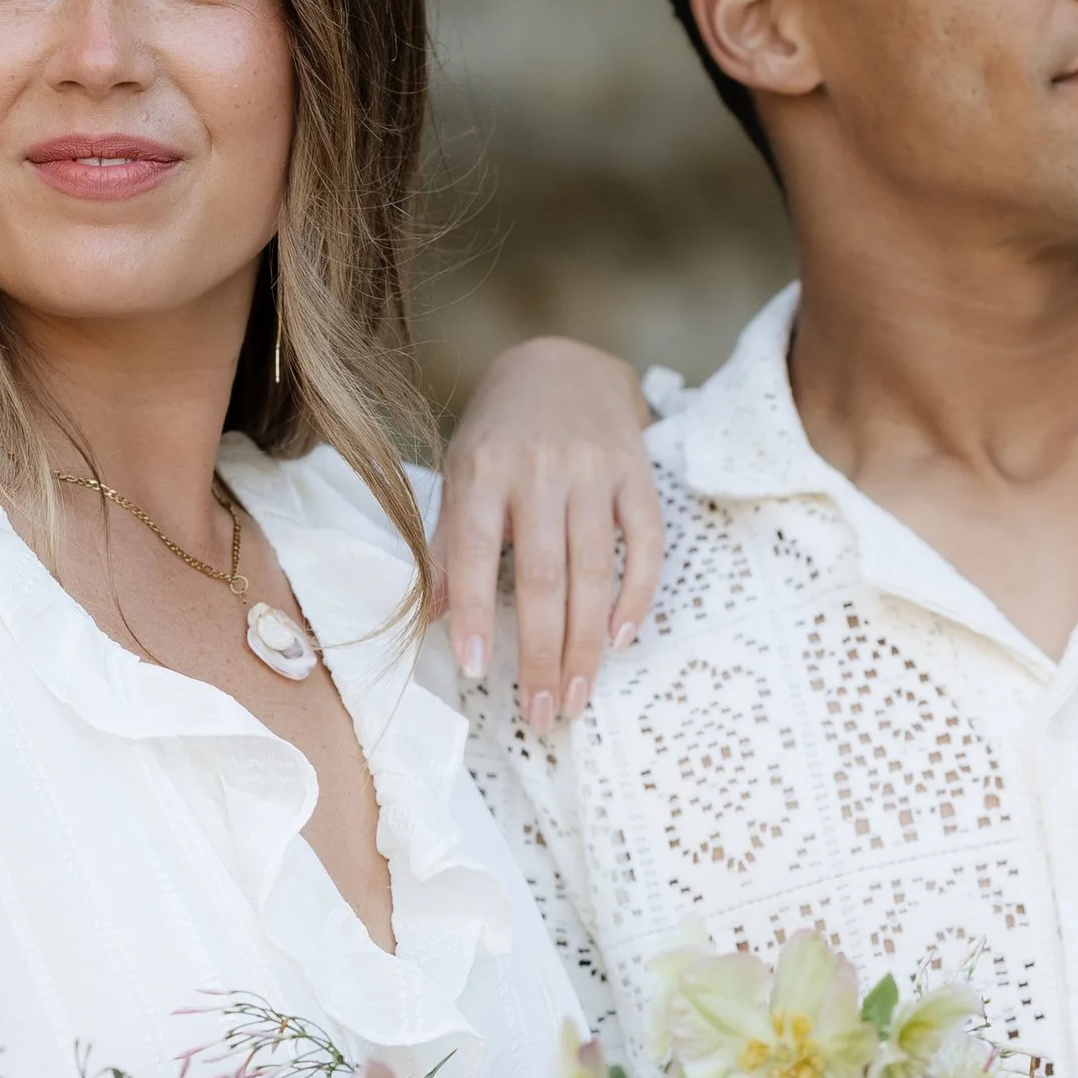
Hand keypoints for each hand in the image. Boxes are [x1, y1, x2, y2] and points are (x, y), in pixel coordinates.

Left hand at [434, 337, 660, 725]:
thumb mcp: (460, 474)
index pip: (475, 550)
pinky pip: (644, 545)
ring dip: (587, 644)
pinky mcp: (637, 475)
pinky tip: (622, 641)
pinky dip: (636, 597)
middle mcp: (540, 469)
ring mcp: (594, 471)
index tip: (478, 671)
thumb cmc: (501, 434)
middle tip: (542, 712)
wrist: (565, 366)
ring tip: (576, 696)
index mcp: (484, 469)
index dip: (477, 613)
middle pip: (543, 576)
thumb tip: (433, 618)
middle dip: (542, 653)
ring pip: (593, 572)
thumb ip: (449, 543)